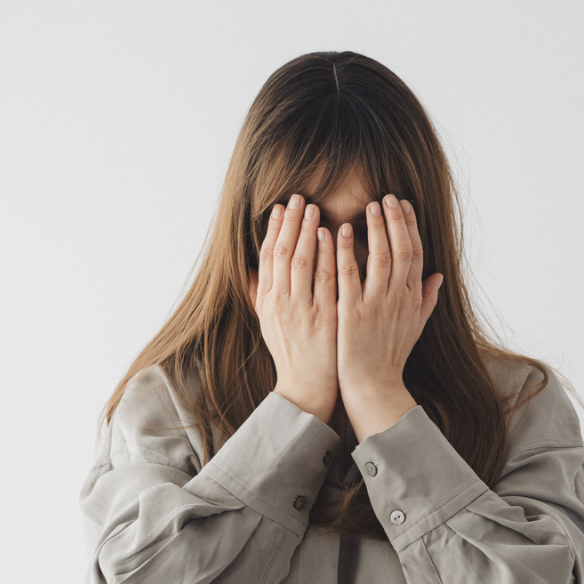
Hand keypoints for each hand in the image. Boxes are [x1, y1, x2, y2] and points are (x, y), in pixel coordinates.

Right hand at [248, 193, 337, 421]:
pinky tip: (332, 235)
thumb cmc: (291, 350)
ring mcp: (302, 310)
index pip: (268, 257)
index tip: (280, 207)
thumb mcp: (268, 321)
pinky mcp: (324, 318)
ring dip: (308, 232)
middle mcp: (281, 303)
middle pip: (283, 254)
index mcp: (267, 301)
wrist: (307, 385)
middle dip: (290, 223)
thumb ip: (260, 292)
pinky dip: (327, 255)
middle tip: (298, 197)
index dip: (273, 229)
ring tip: (313, 208)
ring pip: (302, 262)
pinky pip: (325, 280)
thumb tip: (251, 267)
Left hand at [335, 193, 443, 407]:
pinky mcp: (353, 313)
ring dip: (374, 229)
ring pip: (379, 257)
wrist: (374, 386)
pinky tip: (335, 231)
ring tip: (368, 206)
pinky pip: (347, 275)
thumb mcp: (415, 326)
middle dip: (394, 220)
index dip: (409, 226)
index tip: (403, 205)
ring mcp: (376, 304)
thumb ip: (427, 299)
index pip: (415, 253)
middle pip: (400, 249)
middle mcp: (398, 298)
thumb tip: (438, 277)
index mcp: (412, 298)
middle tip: (386, 197)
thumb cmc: (390, 356)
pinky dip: (342, 251)